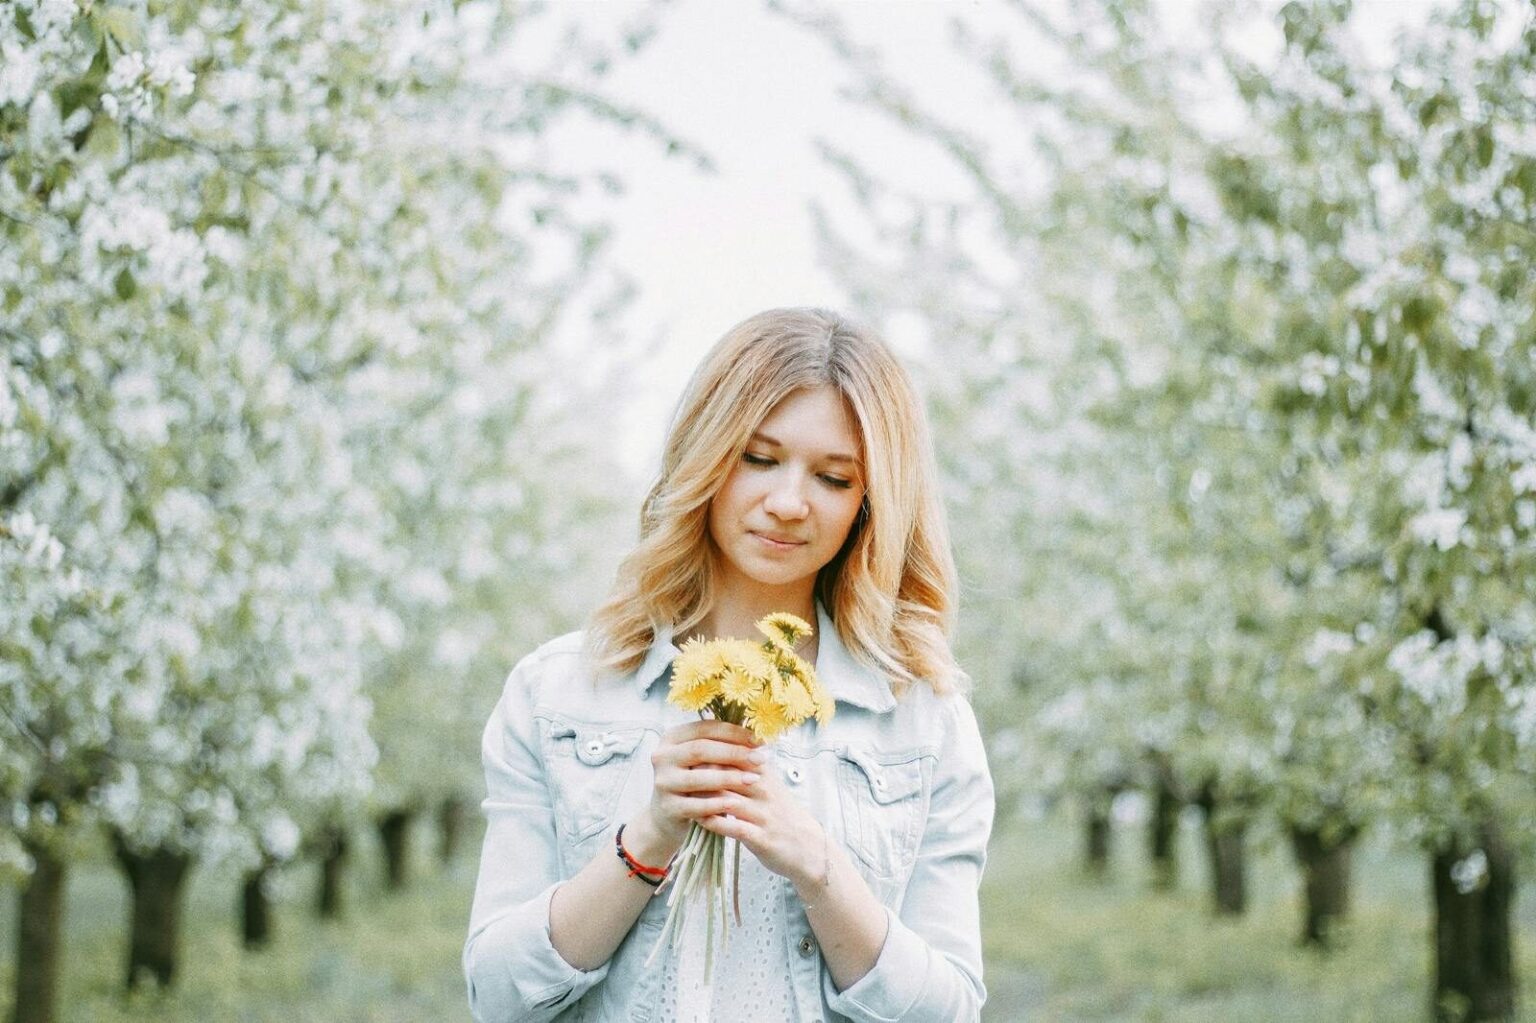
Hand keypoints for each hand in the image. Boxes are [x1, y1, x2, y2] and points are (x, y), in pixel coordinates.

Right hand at [630, 719, 767, 859]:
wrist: (669, 816)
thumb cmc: (694, 781)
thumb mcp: (702, 760)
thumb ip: (722, 746)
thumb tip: (759, 737)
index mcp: (671, 738)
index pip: (705, 728)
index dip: (734, 732)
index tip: (759, 739)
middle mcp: (661, 757)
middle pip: (700, 750)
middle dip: (734, 753)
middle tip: (760, 758)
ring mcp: (663, 782)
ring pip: (698, 777)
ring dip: (729, 778)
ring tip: (753, 779)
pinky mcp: (668, 807)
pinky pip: (696, 805)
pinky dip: (717, 804)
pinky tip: (736, 803)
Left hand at [693, 751, 827, 888]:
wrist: (808, 847)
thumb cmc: (782, 814)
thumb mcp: (769, 785)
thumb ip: (746, 768)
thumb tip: (717, 749)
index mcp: (765, 774)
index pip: (733, 755)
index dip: (709, 753)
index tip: (686, 754)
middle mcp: (764, 791)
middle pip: (727, 774)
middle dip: (701, 774)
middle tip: (679, 774)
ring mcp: (763, 815)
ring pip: (728, 799)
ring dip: (703, 798)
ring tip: (683, 796)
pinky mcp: (761, 838)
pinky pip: (734, 827)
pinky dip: (714, 822)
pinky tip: (699, 820)